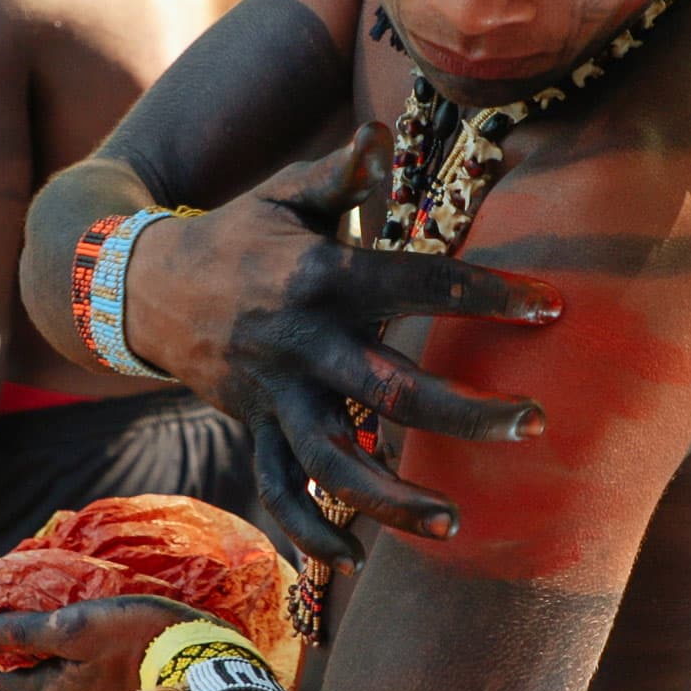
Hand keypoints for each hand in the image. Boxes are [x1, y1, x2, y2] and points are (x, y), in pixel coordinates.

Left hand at [0, 595, 204, 690]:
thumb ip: (23, 632)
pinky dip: (96, 649)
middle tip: (34, 607)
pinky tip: (110, 627)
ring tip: (75, 610)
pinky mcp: (136, 688)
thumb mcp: (73, 627)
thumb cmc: (135, 639)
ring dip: (67, 646)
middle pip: (42, 674)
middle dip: (33, 645)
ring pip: (74, 671)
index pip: (7, 679)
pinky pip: (103, 669)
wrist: (204, 659)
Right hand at [123, 125, 564, 569]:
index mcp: (322, 276)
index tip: (551, 308)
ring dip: (394, 499)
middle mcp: (301, 342)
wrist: (139, 285)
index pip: (420, 283)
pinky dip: (310, 529)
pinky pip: (278, 489)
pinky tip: (357, 557)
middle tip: (533, 424)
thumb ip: (339, 175)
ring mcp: (273, 394)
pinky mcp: (251, 428)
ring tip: (454, 522)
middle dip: (467, 413)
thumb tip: (382, 134)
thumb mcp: (284, 195)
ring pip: (335, 461)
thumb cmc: (235, 234)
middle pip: (392, 391)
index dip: (488, 296)